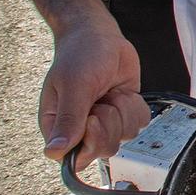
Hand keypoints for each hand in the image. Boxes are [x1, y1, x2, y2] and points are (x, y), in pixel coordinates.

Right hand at [40, 18, 148, 168]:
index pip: (74, 158)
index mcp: (58, 127)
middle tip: (101, 100)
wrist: (98, 36)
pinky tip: (122, 92)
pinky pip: (140, 123)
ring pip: (125, 136)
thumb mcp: (73, 85)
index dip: (90, 143)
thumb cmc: (78, 55)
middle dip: (109, 121)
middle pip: (103, 149)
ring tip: (109, 91)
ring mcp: (105, 123)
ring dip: (122, 109)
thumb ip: (68, 119)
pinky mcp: (124, 115)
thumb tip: (55, 152)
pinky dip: (135, 105)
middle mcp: (81, 130)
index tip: (92, 118)